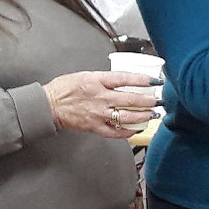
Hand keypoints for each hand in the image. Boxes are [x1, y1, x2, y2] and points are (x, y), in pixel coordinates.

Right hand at [43, 70, 160, 138]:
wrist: (48, 105)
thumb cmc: (64, 89)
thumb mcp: (86, 75)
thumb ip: (105, 79)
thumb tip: (124, 80)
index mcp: (97, 81)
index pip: (125, 78)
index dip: (143, 80)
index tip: (155, 82)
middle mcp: (100, 97)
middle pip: (130, 99)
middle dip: (148, 101)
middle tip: (159, 101)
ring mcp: (98, 113)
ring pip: (126, 117)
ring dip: (143, 117)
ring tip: (152, 115)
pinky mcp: (95, 126)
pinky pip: (115, 132)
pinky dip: (128, 132)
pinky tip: (136, 129)